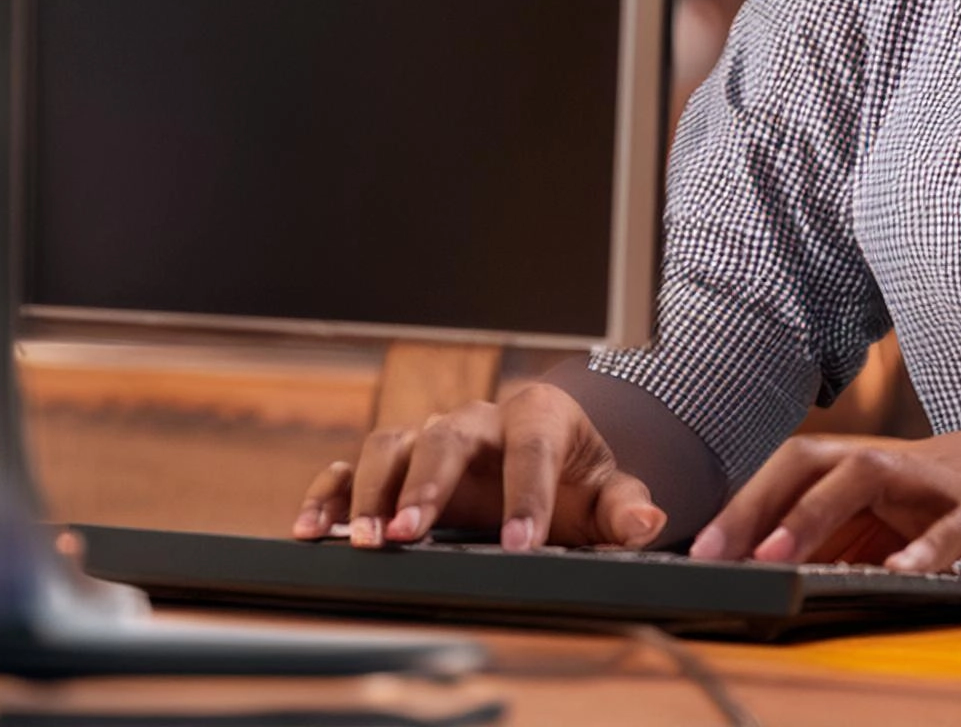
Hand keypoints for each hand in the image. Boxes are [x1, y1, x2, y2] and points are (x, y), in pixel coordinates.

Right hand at [291, 381, 664, 552]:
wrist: (546, 463)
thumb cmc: (574, 479)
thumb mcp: (606, 491)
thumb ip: (625, 507)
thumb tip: (646, 521)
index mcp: (539, 417)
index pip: (533, 447)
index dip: (527, 495)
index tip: (520, 543)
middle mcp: (480, 419)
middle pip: (447, 435)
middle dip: (428, 482)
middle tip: (412, 531)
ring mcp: (433, 439)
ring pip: (393, 441)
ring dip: (374, 489)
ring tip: (368, 541)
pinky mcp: (398, 465)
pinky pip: (354, 466)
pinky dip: (330, 492)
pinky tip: (313, 529)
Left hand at [686, 413, 960, 574]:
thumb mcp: (916, 516)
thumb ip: (861, 538)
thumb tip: (789, 574)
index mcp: (877, 468)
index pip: (793, 468)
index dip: (743, 502)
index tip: (696, 548)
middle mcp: (900, 465)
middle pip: (814, 461)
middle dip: (759, 504)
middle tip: (715, 553)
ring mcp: (944, 484)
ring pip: (868, 477)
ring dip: (816, 516)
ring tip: (777, 558)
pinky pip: (951, 529)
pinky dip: (923, 552)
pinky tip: (900, 578)